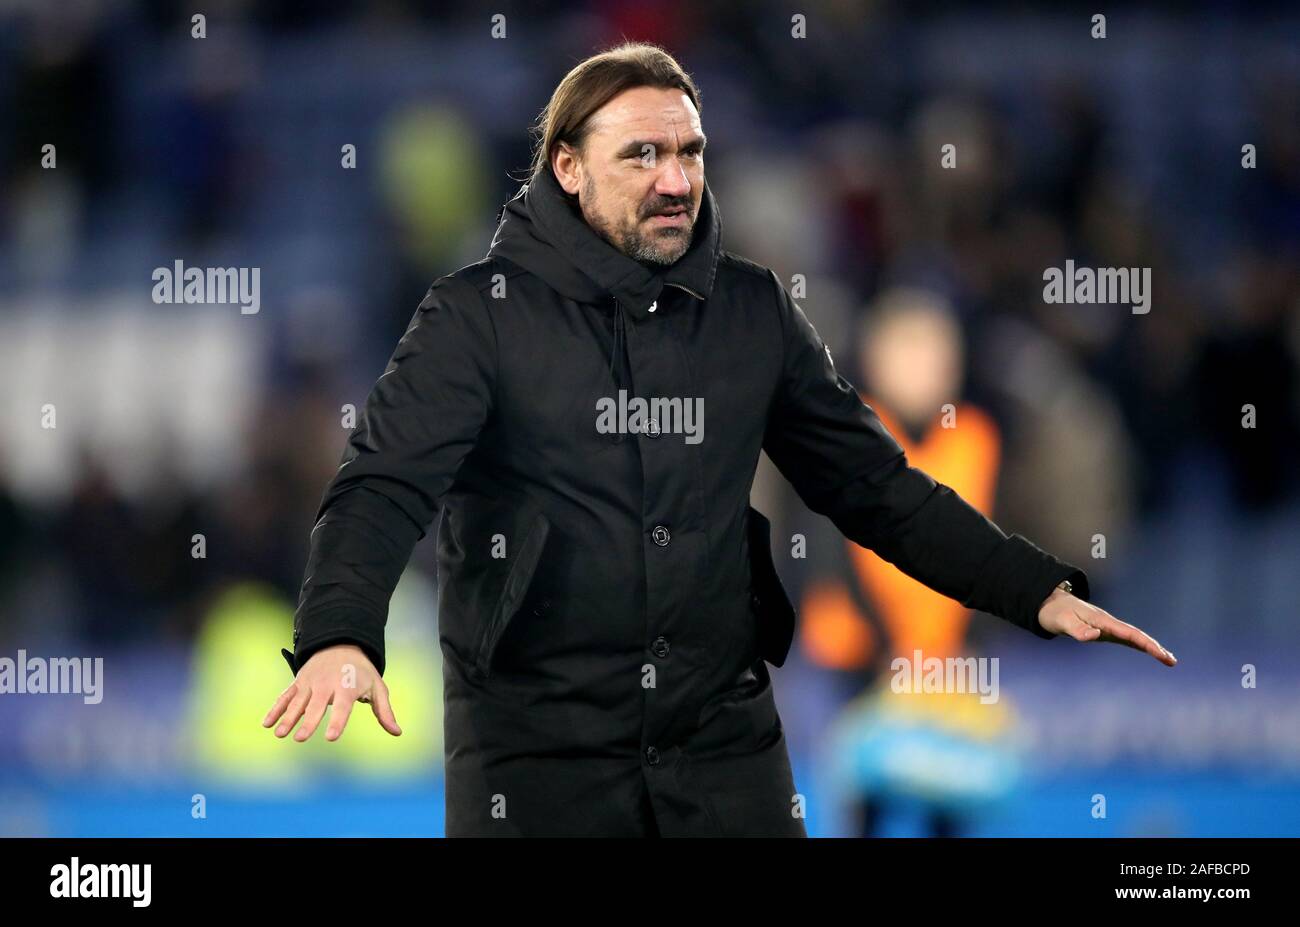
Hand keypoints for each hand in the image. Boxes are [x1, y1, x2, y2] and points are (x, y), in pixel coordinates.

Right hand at [262, 644, 401, 741]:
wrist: (341, 644)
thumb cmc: (362, 672)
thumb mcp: (377, 687)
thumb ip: (384, 711)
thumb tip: (397, 732)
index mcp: (347, 687)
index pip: (342, 707)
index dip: (337, 722)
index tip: (331, 737)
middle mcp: (327, 685)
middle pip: (316, 706)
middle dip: (308, 722)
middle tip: (300, 739)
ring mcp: (310, 683)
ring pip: (298, 702)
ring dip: (287, 717)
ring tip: (280, 734)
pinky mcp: (299, 683)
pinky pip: (285, 696)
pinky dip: (275, 708)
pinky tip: (267, 723)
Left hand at [1037, 586, 1175, 666]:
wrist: (1049, 602)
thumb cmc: (1055, 612)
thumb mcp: (1062, 622)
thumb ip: (1077, 629)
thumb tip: (1096, 636)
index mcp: (1101, 620)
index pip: (1128, 633)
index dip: (1145, 643)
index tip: (1160, 653)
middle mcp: (1108, 622)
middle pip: (1136, 635)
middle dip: (1154, 647)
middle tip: (1172, 661)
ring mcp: (1107, 626)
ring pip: (1133, 636)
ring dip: (1150, 646)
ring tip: (1168, 659)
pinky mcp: (1103, 630)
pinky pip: (1126, 638)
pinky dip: (1139, 644)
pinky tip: (1148, 650)